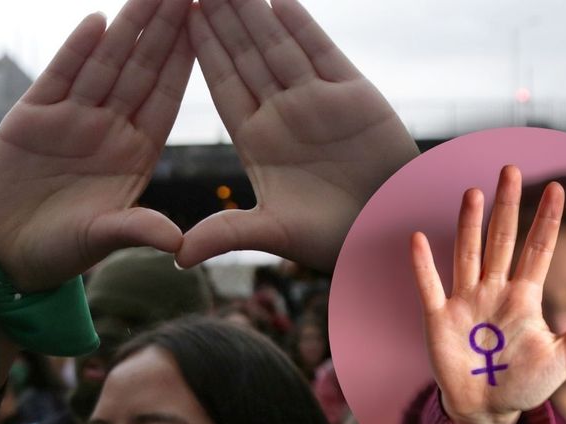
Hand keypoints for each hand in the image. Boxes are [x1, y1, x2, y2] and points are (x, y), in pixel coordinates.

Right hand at [0, 0, 193, 291]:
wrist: (4, 255)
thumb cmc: (60, 252)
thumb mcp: (101, 241)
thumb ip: (136, 231)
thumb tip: (178, 241)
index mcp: (136, 154)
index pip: (166, 98)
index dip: (186, 62)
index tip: (209, 27)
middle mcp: (109, 129)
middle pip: (141, 69)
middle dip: (164, 29)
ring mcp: (72, 119)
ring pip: (104, 63)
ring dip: (126, 27)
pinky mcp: (33, 116)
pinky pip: (59, 75)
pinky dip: (75, 49)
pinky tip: (96, 21)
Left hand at [176, 0, 418, 271]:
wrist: (389, 228)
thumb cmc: (332, 237)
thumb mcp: (273, 234)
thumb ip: (227, 234)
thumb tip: (177, 257)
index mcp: (256, 141)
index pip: (223, 86)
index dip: (204, 52)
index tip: (179, 19)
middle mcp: (282, 114)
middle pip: (245, 56)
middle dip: (222, 20)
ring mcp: (316, 99)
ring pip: (278, 45)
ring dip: (253, 12)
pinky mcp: (352, 92)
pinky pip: (321, 51)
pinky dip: (300, 25)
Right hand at [410, 165, 565, 423]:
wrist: (487, 410)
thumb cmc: (525, 384)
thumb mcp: (564, 358)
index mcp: (524, 297)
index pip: (538, 250)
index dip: (547, 220)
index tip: (557, 188)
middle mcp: (494, 291)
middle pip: (502, 240)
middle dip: (507, 205)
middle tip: (511, 170)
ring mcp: (466, 302)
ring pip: (468, 254)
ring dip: (469, 224)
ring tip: (474, 192)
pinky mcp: (440, 320)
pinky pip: (430, 287)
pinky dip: (423, 266)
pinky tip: (419, 240)